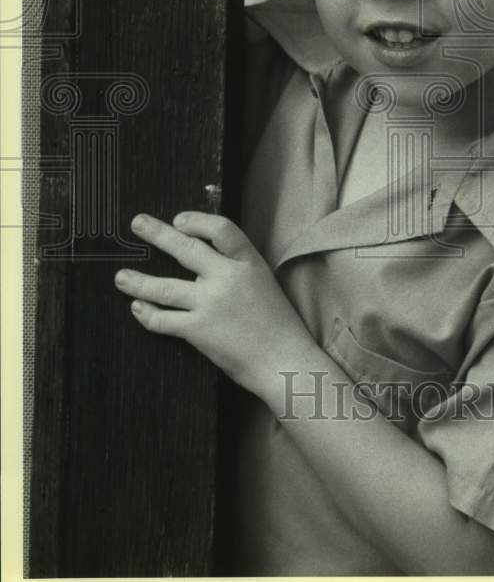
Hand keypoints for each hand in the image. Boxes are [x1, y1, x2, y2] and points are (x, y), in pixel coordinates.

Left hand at [114, 212, 311, 395]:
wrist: (284, 361)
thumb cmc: (278, 324)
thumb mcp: (264, 283)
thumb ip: (237, 269)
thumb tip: (204, 260)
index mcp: (249, 262)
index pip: (221, 229)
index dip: (196, 221)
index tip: (179, 220)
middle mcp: (228, 277)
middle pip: (186, 248)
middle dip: (158, 233)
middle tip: (137, 222)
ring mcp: (211, 303)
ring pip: (164, 287)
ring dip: (138, 280)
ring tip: (120, 276)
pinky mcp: (198, 330)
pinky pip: (162, 319)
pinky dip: (146, 313)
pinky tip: (137, 307)